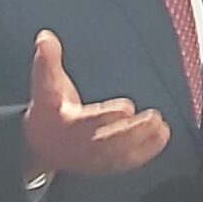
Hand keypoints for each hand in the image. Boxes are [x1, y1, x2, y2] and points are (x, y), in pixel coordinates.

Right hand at [20, 31, 169, 180]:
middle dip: (131, 132)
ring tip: (161, 127)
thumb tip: (45, 36)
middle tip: (154, 118)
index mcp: (65, 122)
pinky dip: (145, 152)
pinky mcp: (105, 164)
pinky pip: (125, 162)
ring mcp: (93, 158)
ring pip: (119, 154)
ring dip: (142, 142)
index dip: (105, 116)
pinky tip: (162, 137)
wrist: (41, 146)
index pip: (85, 120)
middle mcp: (79, 144)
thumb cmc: (50, 109)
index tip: (127, 108)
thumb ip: (47, 61)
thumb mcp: (45, 84)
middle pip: (107, 141)